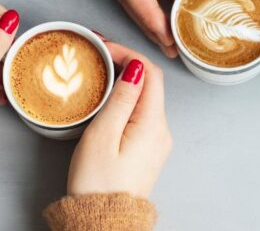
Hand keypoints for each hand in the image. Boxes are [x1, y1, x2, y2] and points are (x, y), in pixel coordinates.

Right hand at [67, 42, 171, 197]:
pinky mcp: (147, 151)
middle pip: (150, 83)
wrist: (105, 223)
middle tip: (98, 53)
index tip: (104, 46)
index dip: (129, 53)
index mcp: (153, 124)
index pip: (150, 73)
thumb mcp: (103, 135)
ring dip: (125, 80)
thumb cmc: (98, 184)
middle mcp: (162, 131)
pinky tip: (107, 98)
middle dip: (126, 63)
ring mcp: (156, 142)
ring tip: (98, 70)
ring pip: (144, 99)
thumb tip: (136, 68)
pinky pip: (140, 115)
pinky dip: (125, 99)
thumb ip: (121, 98)